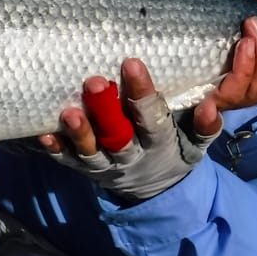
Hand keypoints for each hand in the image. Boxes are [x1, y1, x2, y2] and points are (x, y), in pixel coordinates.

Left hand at [37, 59, 217, 204]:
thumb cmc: (174, 151)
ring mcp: (105, 164)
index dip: (141, 92)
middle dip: (105, 110)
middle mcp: (131, 155)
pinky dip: (56, 149)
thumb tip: (212, 104)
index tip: (131, 63)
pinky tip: (44, 134)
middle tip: (94, 81)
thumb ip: (204, 126)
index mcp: (160, 143)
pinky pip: (69, 161)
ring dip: (80, 132)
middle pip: (117, 134)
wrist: (156, 191)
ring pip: (91, 151)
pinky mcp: (85, 170)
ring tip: (68, 112)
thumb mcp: (195, 144)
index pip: (152, 116)